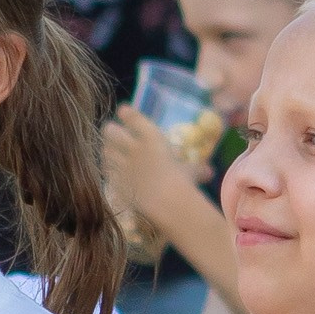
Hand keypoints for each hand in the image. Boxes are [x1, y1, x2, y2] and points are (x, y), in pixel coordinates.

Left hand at [102, 104, 201, 234]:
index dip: (126, 113)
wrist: (166, 202)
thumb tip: (209, 172)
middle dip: (110, 131)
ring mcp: (122, 165)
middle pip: (111, 131)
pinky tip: (113, 174)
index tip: (124, 111)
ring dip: (108, 151)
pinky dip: (109, 172)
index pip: (132, 118)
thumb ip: (197, 169)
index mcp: (151, 137)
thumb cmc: (182, 182)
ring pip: (105, 151)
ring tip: (111, 153)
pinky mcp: (115, 182)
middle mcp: (133, 147)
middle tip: (112, 133)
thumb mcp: (191, 172)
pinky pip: (106, 173)